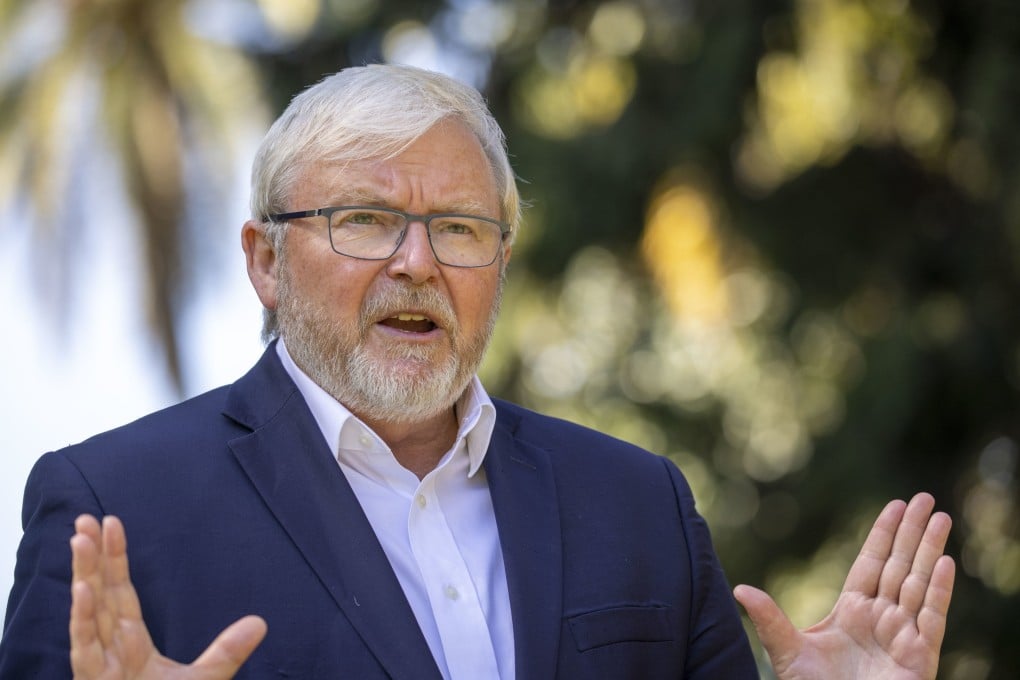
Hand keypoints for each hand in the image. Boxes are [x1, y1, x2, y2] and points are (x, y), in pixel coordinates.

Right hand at [69, 515, 267, 678]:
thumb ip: (227, 650)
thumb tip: (261, 621)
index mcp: (131, 644)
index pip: (121, 592)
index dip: (116, 559)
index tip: (112, 522)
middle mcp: (110, 651)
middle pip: (99, 595)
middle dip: (91, 558)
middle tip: (86, 518)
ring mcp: (100, 668)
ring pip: (86, 614)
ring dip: (82, 576)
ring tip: (80, 539)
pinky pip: (84, 650)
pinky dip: (82, 620)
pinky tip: (82, 590)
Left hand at [734, 492, 954, 679]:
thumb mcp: (787, 652)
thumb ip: (769, 620)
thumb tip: (740, 588)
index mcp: (852, 611)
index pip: (871, 563)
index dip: (884, 534)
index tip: (895, 505)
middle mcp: (880, 618)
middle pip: (899, 565)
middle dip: (912, 532)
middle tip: (924, 497)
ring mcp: (902, 637)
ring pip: (919, 584)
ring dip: (930, 550)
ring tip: (940, 517)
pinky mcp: (920, 658)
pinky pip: (932, 618)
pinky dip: (940, 591)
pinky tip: (945, 563)